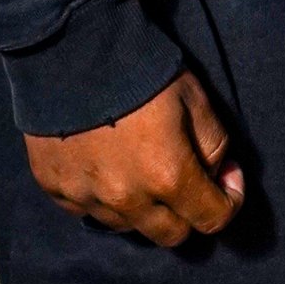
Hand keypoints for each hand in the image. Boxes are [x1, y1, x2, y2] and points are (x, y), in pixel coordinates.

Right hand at [23, 69, 245, 245]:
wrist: (72, 48)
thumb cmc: (141, 70)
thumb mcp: (196, 99)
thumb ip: (214, 146)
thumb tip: (215, 176)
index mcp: (166, 176)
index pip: (212, 220)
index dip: (228, 201)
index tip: (226, 178)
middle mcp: (125, 199)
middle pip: (171, 235)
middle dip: (187, 212)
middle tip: (186, 177)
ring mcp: (85, 197)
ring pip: (128, 225)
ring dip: (143, 206)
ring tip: (140, 166)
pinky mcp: (55, 189)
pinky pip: (88, 210)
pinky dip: (103, 197)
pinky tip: (105, 162)